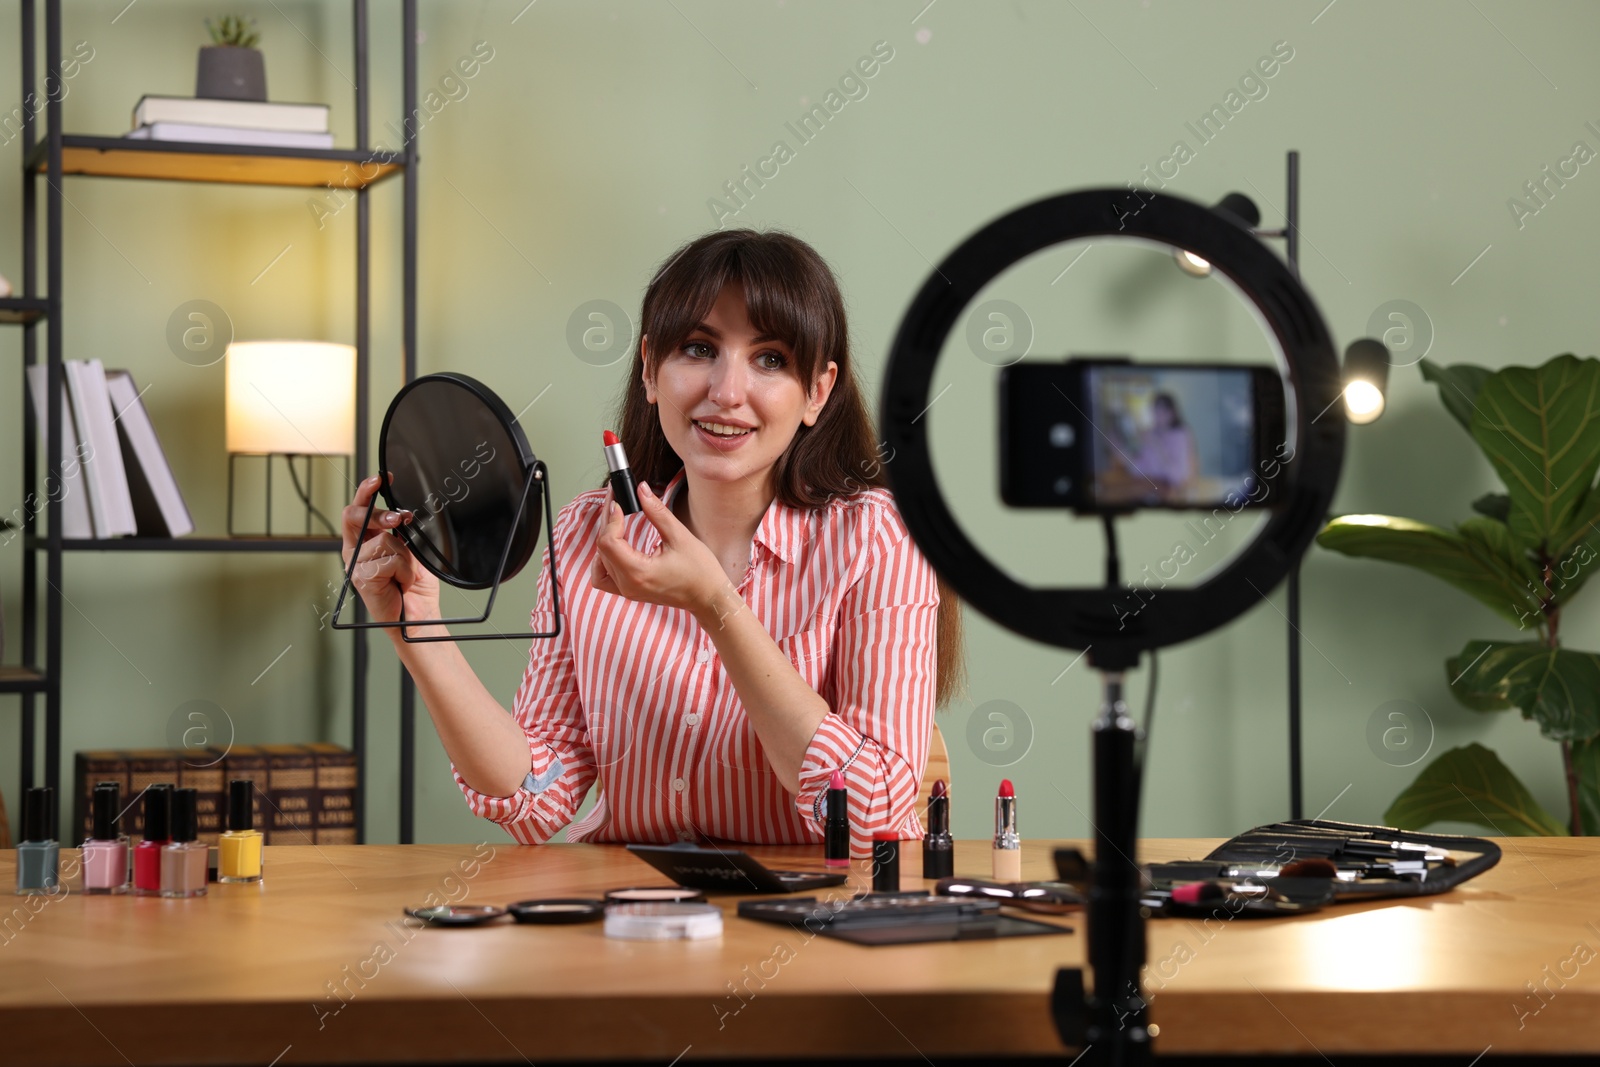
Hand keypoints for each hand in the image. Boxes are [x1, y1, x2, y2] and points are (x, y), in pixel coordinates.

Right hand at [340, 474, 439, 625]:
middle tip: (399, 519)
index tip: (382, 478)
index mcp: (364, 540)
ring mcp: (355, 564)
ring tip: (404, 574)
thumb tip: (400, 513)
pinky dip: (404, 571)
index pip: (359, 508)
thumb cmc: (412, 584)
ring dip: (405, 557)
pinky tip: (400, 583)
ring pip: (385, 540)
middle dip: (381, 514)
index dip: (367, 490)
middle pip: (357, 516)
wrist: (416, 614)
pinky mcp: (361, 577)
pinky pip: (390, 559)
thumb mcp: (408, 550)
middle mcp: (355, 550)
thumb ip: (398, 532)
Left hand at [590, 482, 727, 615]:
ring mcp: (627, 590)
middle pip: (603, 548)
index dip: (612, 518)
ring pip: (600, 561)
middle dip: (608, 521)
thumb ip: (656, 512)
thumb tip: (641, 490)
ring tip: (616, 522)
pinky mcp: (629, 591)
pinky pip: (603, 577)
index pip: (608, 542)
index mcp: (639, 572)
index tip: (620, 503)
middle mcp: (628, 585)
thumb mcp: (679, 536)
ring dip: (605, 539)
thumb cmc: (700, 571)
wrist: (708, 597)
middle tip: (616, 500)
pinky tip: (615, 547)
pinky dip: (603, 560)